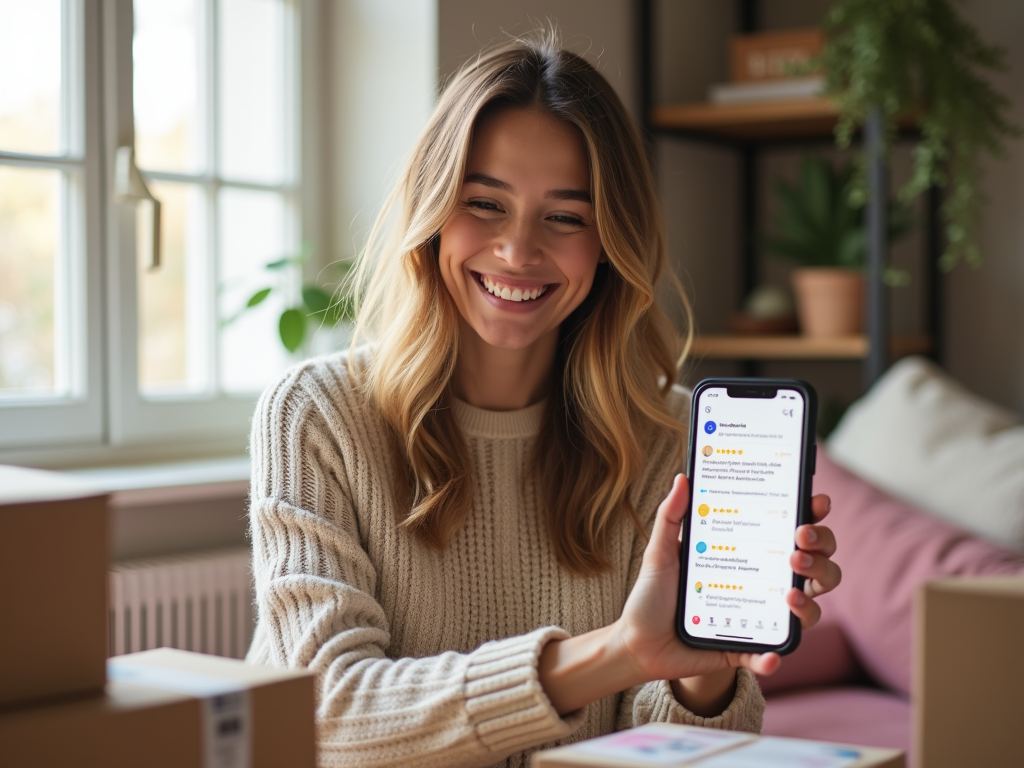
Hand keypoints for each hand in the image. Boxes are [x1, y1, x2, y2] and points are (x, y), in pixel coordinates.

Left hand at [614, 474, 841, 703]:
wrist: (638, 641)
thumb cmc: (654, 593)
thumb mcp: (660, 551)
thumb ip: (671, 515)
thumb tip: (683, 478)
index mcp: (749, 555)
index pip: (793, 533)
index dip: (813, 517)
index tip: (816, 502)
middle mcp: (763, 585)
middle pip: (815, 567)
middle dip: (820, 553)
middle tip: (800, 544)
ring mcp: (760, 618)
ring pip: (809, 610)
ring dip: (808, 602)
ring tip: (789, 595)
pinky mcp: (746, 650)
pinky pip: (771, 655)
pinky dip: (774, 656)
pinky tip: (770, 654)